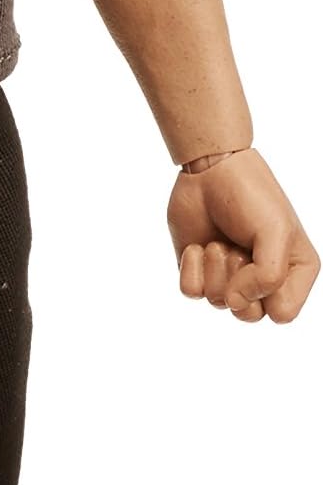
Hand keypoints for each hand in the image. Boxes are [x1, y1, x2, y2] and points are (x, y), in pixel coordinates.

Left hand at [166, 146, 319, 323]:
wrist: (212, 169)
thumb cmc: (253, 196)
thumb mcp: (276, 232)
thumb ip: (269, 276)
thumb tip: (235, 303)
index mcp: (295, 273)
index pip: (282, 314)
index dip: (266, 292)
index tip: (261, 259)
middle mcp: (263, 281)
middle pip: (247, 315)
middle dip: (236, 280)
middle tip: (236, 248)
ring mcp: (230, 278)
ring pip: (218, 303)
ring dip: (215, 267)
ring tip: (219, 240)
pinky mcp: (200, 272)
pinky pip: (192, 292)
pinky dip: (191, 268)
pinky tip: (197, 245)